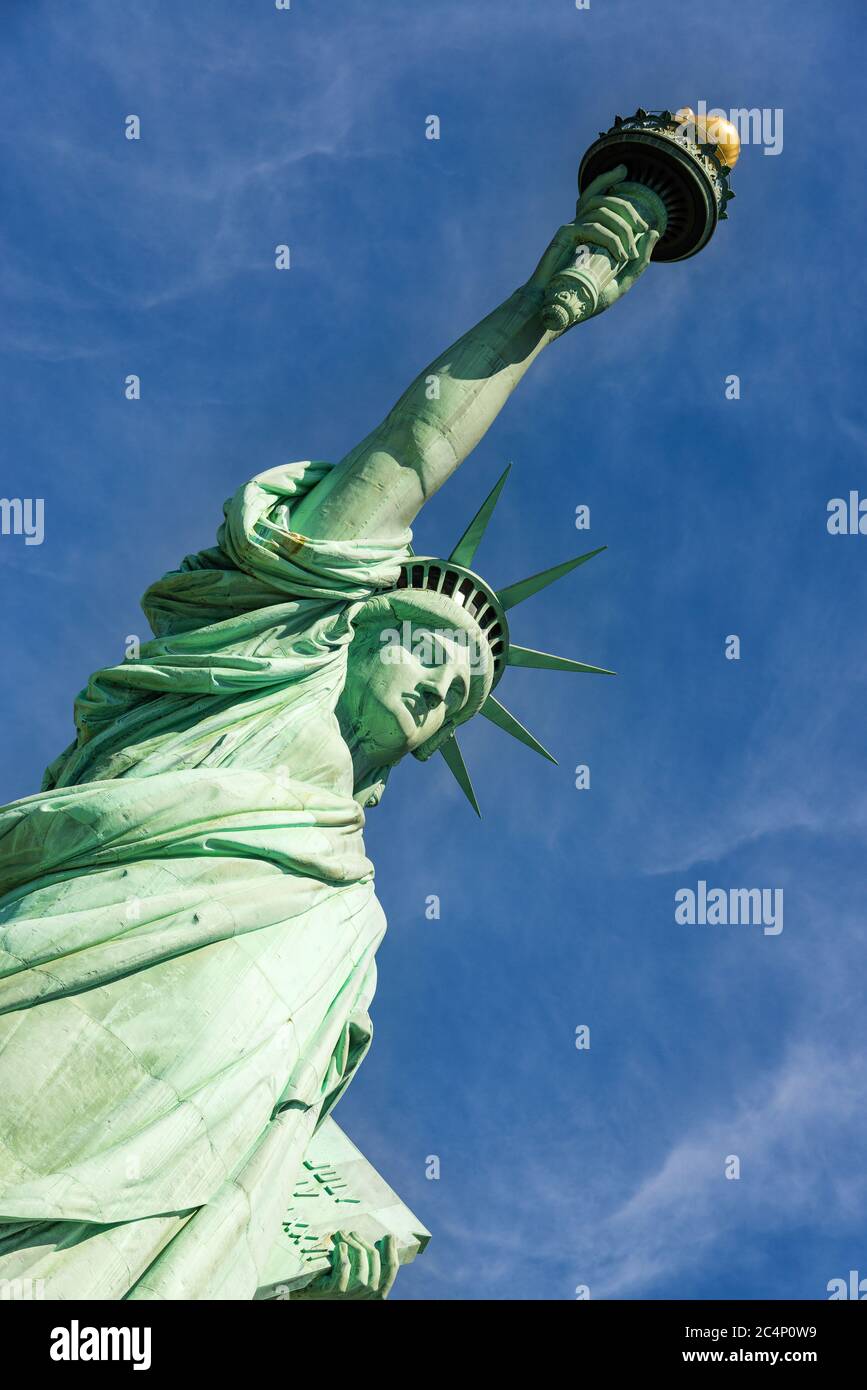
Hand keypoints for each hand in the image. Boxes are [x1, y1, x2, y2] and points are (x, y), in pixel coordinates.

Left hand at [294, 1231, 399, 1299]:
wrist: (317, 1299)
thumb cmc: (340, 1286)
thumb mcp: (361, 1279)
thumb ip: (372, 1266)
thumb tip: (384, 1242)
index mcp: (379, 1292)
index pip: (392, 1266)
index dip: (390, 1248)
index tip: (386, 1236)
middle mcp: (369, 1293)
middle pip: (375, 1257)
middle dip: (364, 1240)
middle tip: (353, 1233)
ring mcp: (352, 1293)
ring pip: (360, 1258)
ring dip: (351, 1241)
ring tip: (341, 1235)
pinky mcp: (336, 1289)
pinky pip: (344, 1265)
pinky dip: (341, 1252)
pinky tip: (338, 1246)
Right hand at [527, 164, 659, 318]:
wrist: (558, 310)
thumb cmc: (585, 299)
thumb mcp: (620, 282)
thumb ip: (638, 262)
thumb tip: (655, 232)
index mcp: (591, 230)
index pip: (602, 195)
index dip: (620, 189)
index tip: (645, 224)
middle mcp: (580, 225)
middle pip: (606, 199)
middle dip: (629, 210)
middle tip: (643, 227)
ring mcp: (572, 228)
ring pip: (601, 210)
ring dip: (622, 228)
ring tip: (630, 252)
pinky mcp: (564, 235)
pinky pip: (592, 226)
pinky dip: (611, 238)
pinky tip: (620, 256)